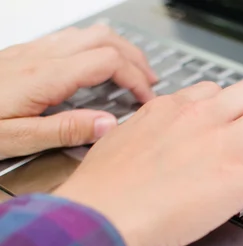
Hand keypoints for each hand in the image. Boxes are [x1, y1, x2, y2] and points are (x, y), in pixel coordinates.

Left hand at [0, 23, 156, 158]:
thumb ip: (65, 130)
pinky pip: (73, 39)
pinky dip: (99, 49)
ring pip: (91, 33)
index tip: (146, 101)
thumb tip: (109, 124)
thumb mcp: (17, 138)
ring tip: (133, 73)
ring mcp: (34, 51)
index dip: (136, 79)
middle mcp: (42, 56)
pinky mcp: (27, 53)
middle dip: (136, 58)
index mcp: (46, 76)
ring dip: (120, 49)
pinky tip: (98, 68)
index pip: (109, 62)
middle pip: (105, 38)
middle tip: (150, 83)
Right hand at [53, 78, 242, 245]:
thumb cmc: (102, 191)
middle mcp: (203, 118)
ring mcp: (223, 145)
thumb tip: (157, 140)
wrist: (99, 218)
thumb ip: (147, 133)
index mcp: (173, 108)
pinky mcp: (239, 179)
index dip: (239, 109)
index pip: (219, 93)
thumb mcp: (120, 142)